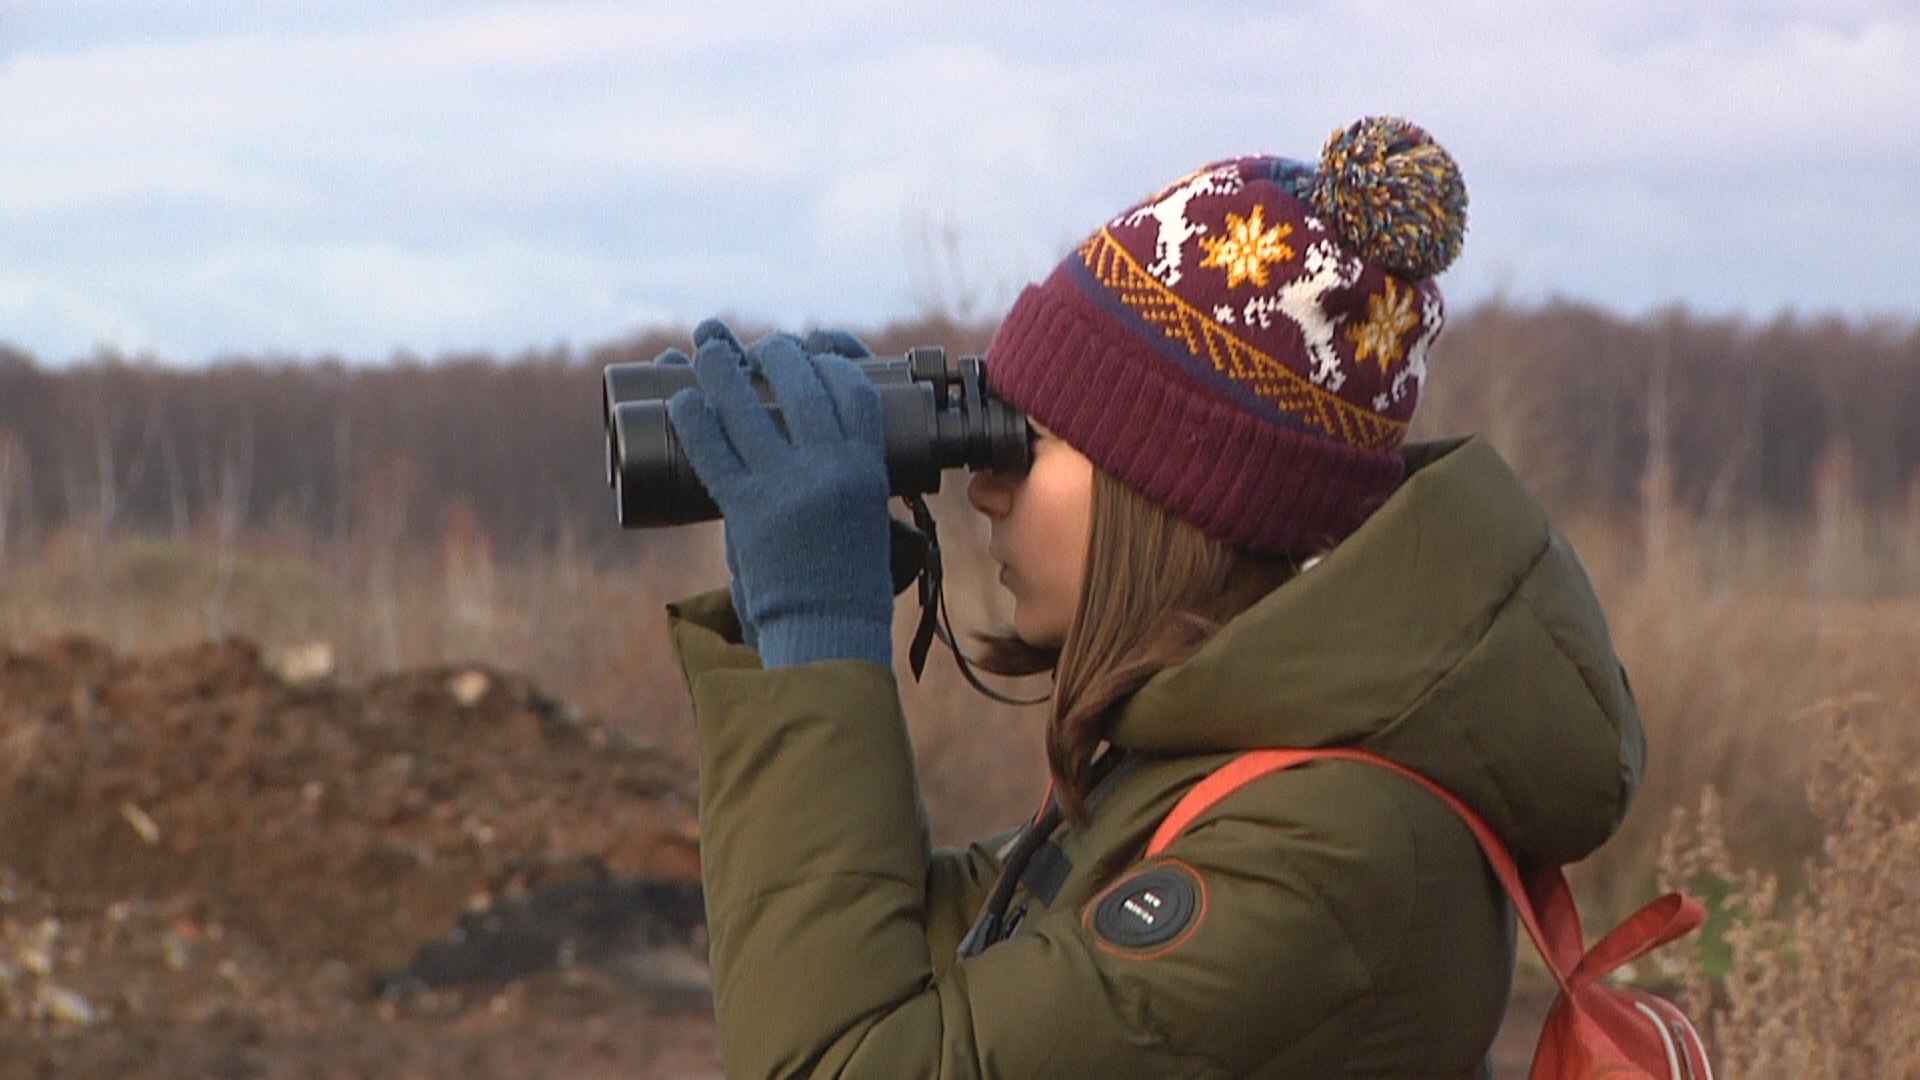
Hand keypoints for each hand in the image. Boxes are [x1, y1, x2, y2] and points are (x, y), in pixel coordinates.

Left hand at [666, 320, 893, 668]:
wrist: (828, 631)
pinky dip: (694, 421)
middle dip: (775, 352)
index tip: (814, 353)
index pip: (853, 391)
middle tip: (758, 345)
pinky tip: (682, 401)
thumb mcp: (868, 517)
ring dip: (721, 369)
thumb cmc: (850, 581)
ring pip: (747, 407)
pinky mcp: (746, 509)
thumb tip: (814, 446)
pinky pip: (713, 451)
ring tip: (708, 348)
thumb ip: (846, 479)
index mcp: (866, 469)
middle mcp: (829, 469)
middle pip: (800, 384)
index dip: (831, 362)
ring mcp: (786, 486)